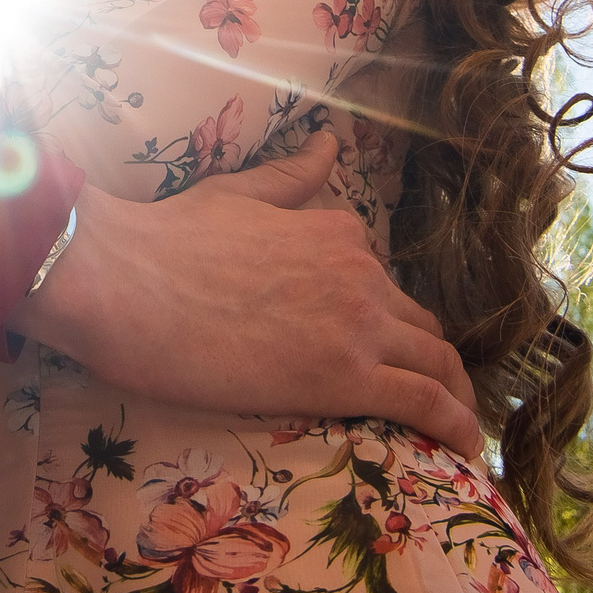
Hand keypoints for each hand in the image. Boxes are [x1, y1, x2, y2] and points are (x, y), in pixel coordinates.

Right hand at [11, 132, 482, 457]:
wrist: (123, 279)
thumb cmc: (163, 238)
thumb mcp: (236, 193)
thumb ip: (290, 178)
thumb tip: (328, 142)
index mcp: (335, 233)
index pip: (383, 284)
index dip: (391, 320)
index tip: (389, 349)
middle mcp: (359, 273)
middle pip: (421, 326)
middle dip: (437, 362)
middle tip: (441, 399)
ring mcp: (357, 325)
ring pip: (437, 363)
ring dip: (458, 397)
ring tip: (464, 429)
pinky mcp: (344, 376)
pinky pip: (425, 402)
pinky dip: (457, 425)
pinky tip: (470, 450)